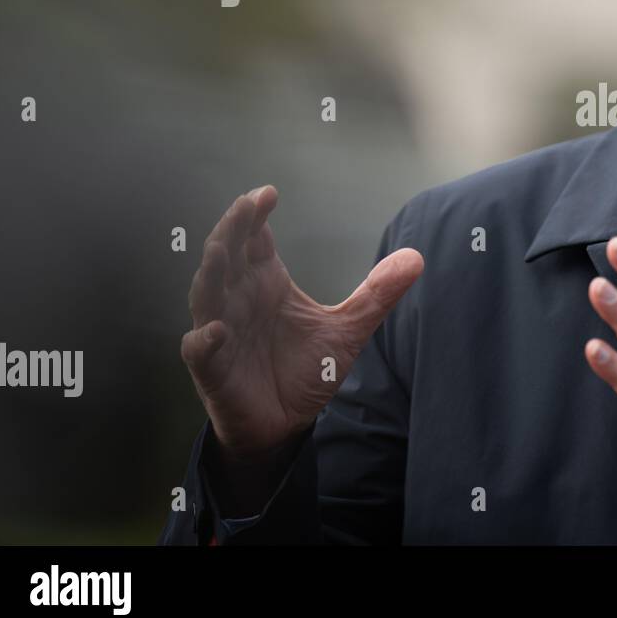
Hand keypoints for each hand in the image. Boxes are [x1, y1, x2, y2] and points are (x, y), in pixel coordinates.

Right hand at [180, 185, 423, 459]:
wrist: (286, 424)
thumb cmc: (306, 369)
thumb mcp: (349, 330)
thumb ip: (377, 295)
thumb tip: (417, 258)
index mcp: (266, 282)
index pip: (255, 239)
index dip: (254, 215)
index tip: (268, 193)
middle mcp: (239, 299)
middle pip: (227, 255)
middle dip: (232, 229)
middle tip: (245, 205)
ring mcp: (221, 331)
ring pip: (206, 294)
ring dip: (210, 273)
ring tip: (221, 250)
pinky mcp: (213, 369)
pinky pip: (199, 350)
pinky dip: (204, 340)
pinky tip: (216, 331)